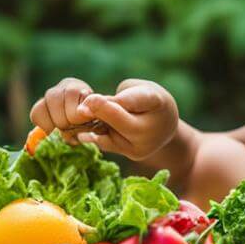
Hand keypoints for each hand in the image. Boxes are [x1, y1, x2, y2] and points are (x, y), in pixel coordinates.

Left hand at [31, 78, 178, 162]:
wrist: (164, 124)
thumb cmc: (147, 99)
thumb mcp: (137, 89)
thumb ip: (118, 99)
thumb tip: (90, 111)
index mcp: (157, 101)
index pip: (136, 100)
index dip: (116, 99)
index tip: (92, 99)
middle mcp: (153, 127)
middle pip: (122, 122)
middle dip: (99, 114)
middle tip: (80, 108)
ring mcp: (144, 145)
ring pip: (112, 136)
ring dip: (94, 126)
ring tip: (83, 118)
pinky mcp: (134, 155)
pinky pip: (109, 145)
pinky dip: (94, 137)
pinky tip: (82, 133)